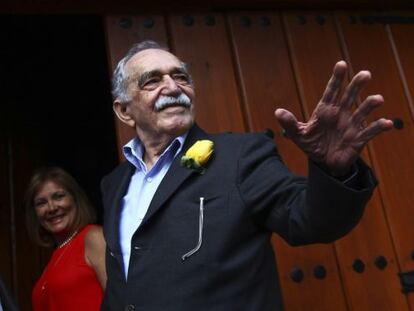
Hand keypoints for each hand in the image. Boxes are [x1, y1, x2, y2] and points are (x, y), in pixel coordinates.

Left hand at [274, 60, 392, 175]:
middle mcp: (340, 114)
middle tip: (365, 74)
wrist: (324, 163)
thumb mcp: (298, 135)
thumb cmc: (313, 145)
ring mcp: (351, 125)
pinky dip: (379, 127)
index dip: (336, 78)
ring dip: (370, 105)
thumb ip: (289, 124)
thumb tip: (277, 112)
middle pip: (349, 96)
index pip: (331, 91)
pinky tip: (387, 123)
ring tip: (378, 99)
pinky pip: (370, 132)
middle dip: (356, 85)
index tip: (341, 65)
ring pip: (362, 112)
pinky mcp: (359, 139)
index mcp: (325, 110)